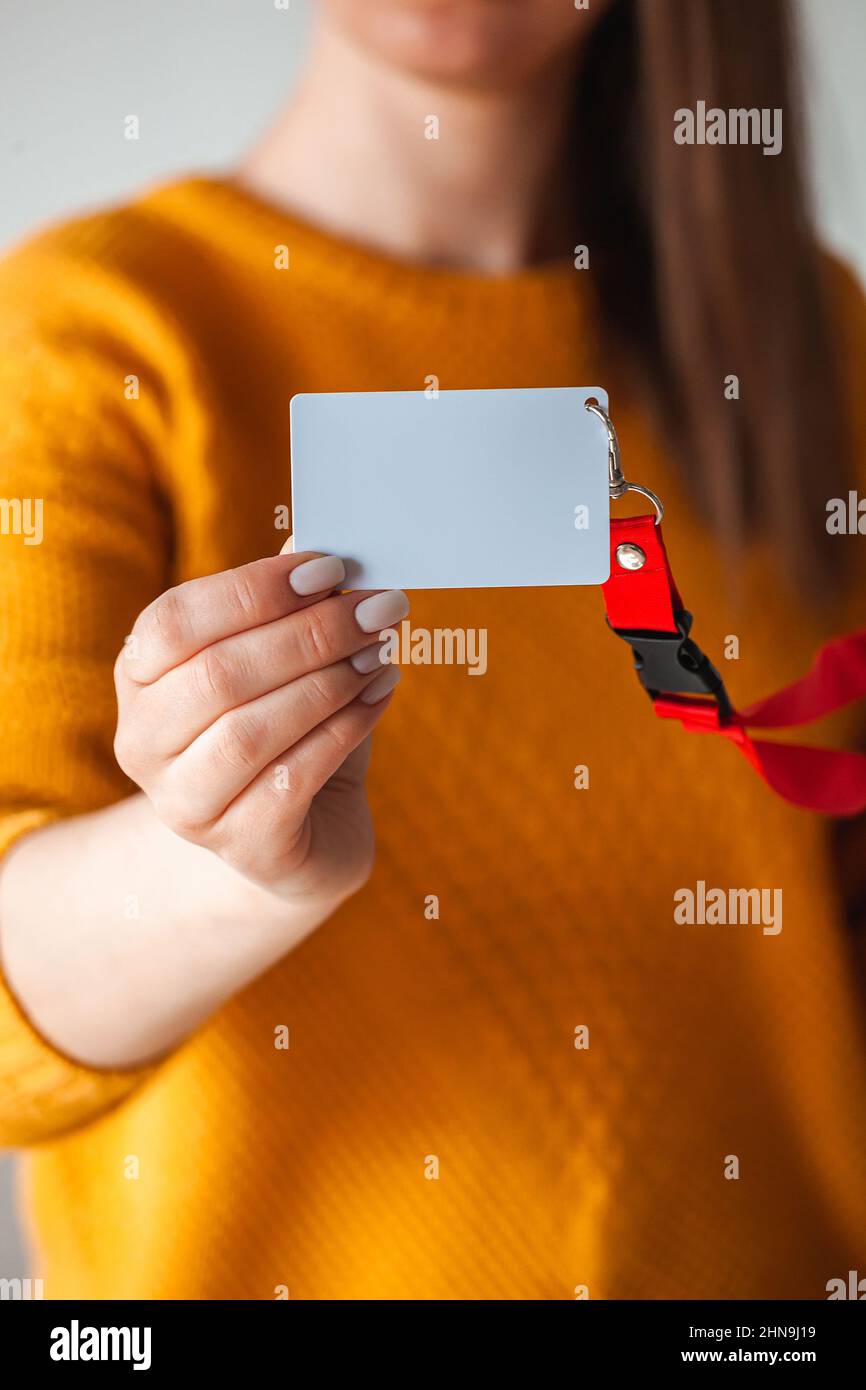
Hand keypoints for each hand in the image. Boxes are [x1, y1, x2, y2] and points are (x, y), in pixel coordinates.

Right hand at [114, 545, 407, 907]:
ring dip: (327, 684)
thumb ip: (290, 602)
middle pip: (218, 675)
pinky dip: (343, 731)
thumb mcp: (285, 659)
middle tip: (378, 610)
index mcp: (139, 675)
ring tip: (380, 654)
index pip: (176, 621)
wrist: (306, 831)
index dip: (254, 590)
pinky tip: (379, 697)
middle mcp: (143, 742)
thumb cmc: (292, 727)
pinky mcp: (240, 847)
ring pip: (250, 732)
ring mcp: (183, 804)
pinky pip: (291, 781)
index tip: (332, 570)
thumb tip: (316, 538)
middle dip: (309, 636)